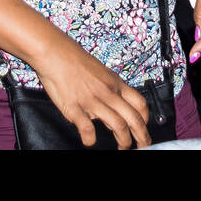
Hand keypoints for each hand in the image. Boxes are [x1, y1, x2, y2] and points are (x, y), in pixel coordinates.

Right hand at [33, 37, 151, 147]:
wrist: (55, 52)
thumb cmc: (75, 60)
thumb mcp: (101, 71)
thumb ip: (109, 90)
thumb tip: (113, 108)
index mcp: (115, 83)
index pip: (140, 103)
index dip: (145, 119)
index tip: (144, 127)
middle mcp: (107, 93)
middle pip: (133, 119)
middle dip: (142, 136)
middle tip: (142, 146)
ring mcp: (92, 101)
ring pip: (118, 126)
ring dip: (123, 141)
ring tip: (122, 147)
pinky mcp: (75, 108)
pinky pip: (88, 129)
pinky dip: (90, 139)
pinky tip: (90, 140)